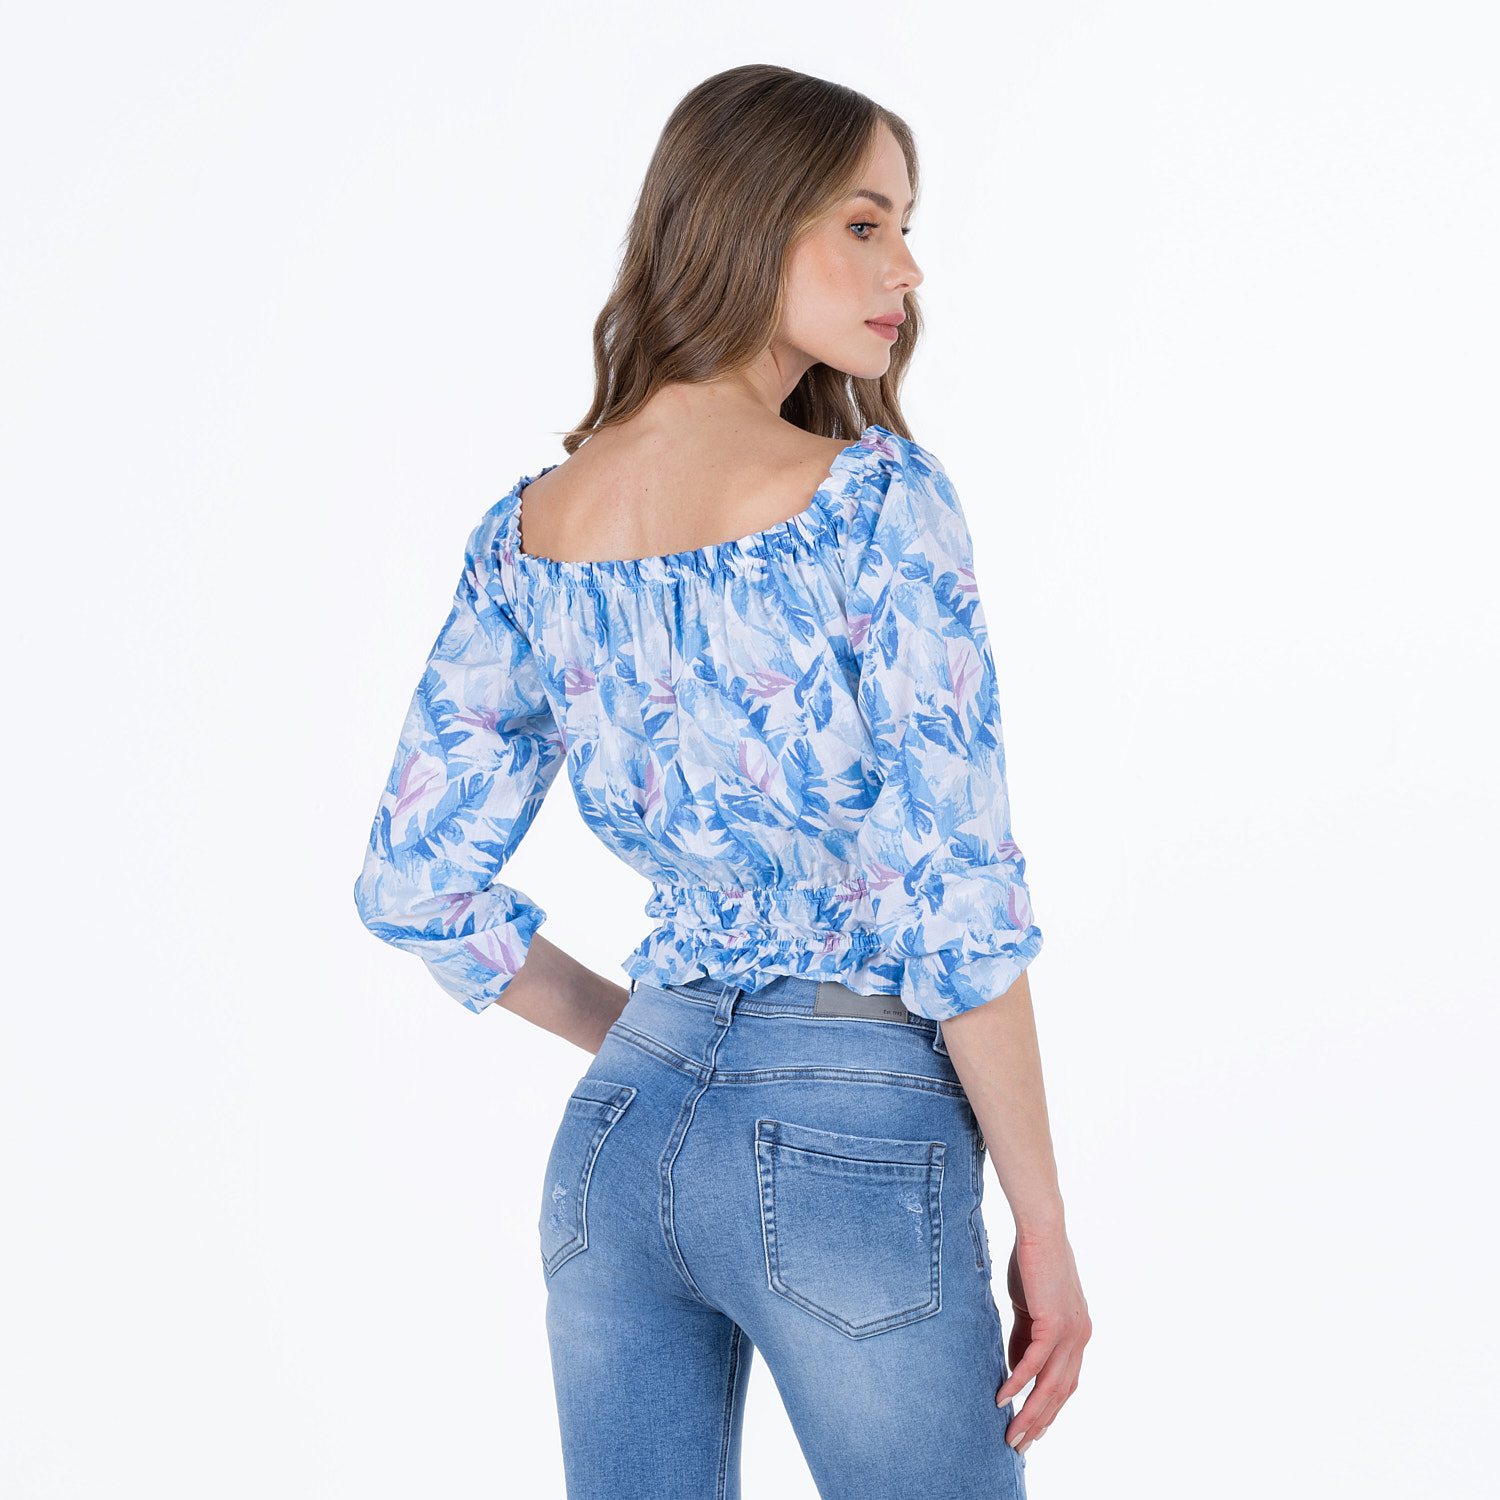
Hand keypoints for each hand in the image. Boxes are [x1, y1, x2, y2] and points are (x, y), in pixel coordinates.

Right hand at [995, 1231, 1090, 1452]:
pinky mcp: (1054, 1323)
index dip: (1049, 1411)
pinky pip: (1034, 1363)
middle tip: (1019, 1446)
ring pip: (1050, 1386)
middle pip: (1060, 1394)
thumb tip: (1019, 1371)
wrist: (1040, 1231)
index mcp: (1078, 1335)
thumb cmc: (1033, 1264)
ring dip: (1029, 1414)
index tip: (1032, 1432)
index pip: (1065, 1384)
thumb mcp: (1031, 1309)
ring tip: (1011, 1435)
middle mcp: (1080, 1339)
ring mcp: (1070, 1332)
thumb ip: (1027, 1338)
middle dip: (1039, 1423)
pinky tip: (1003, 1398)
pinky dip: (1018, 1383)